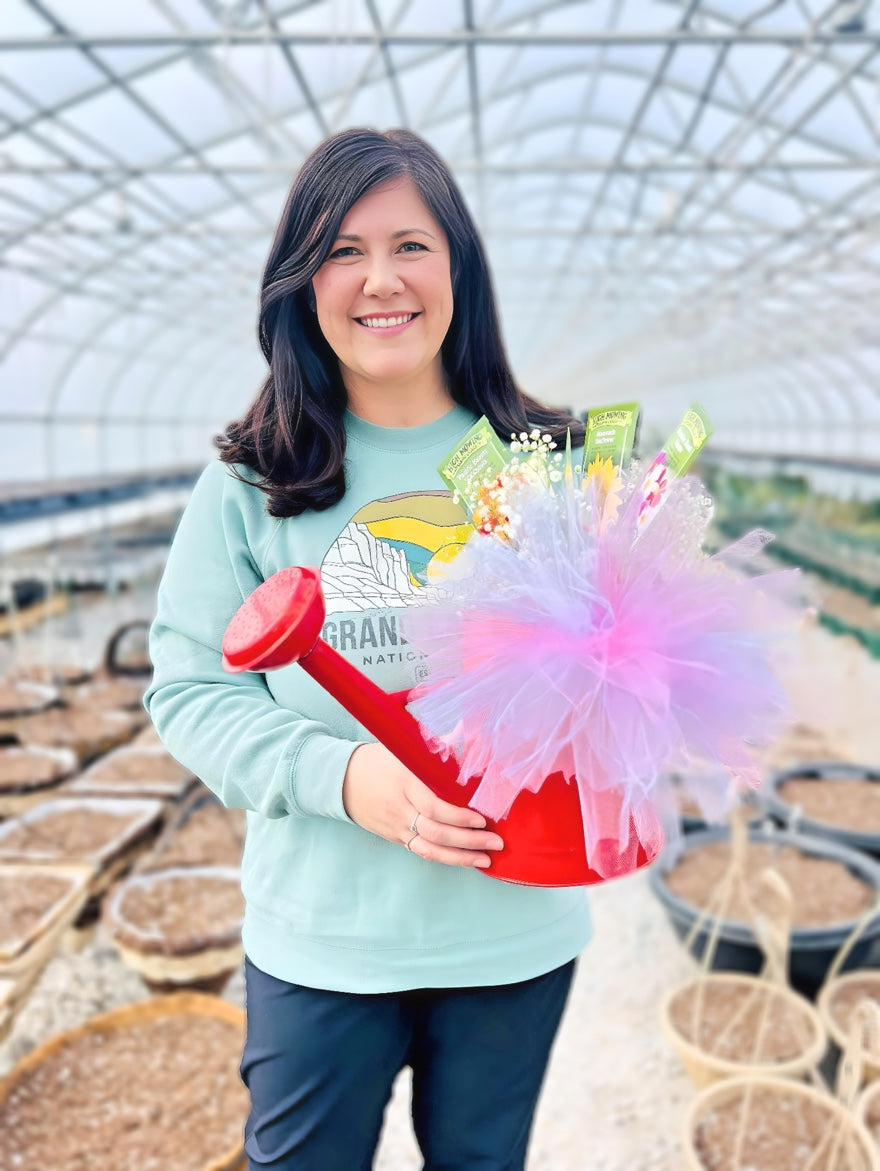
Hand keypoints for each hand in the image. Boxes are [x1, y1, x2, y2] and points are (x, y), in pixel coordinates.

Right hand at [342, 742, 503, 868]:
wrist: (342, 779)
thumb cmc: (378, 760)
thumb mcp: (403, 748)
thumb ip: (435, 745)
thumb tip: (463, 730)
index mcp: (404, 783)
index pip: (433, 806)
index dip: (458, 816)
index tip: (481, 819)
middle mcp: (400, 808)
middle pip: (435, 832)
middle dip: (468, 840)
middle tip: (495, 842)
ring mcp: (397, 827)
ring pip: (430, 849)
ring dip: (460, 857)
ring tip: (485, 859)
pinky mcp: (396, 838)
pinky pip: (422, 852)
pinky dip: (445, 858)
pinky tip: (464, 860)